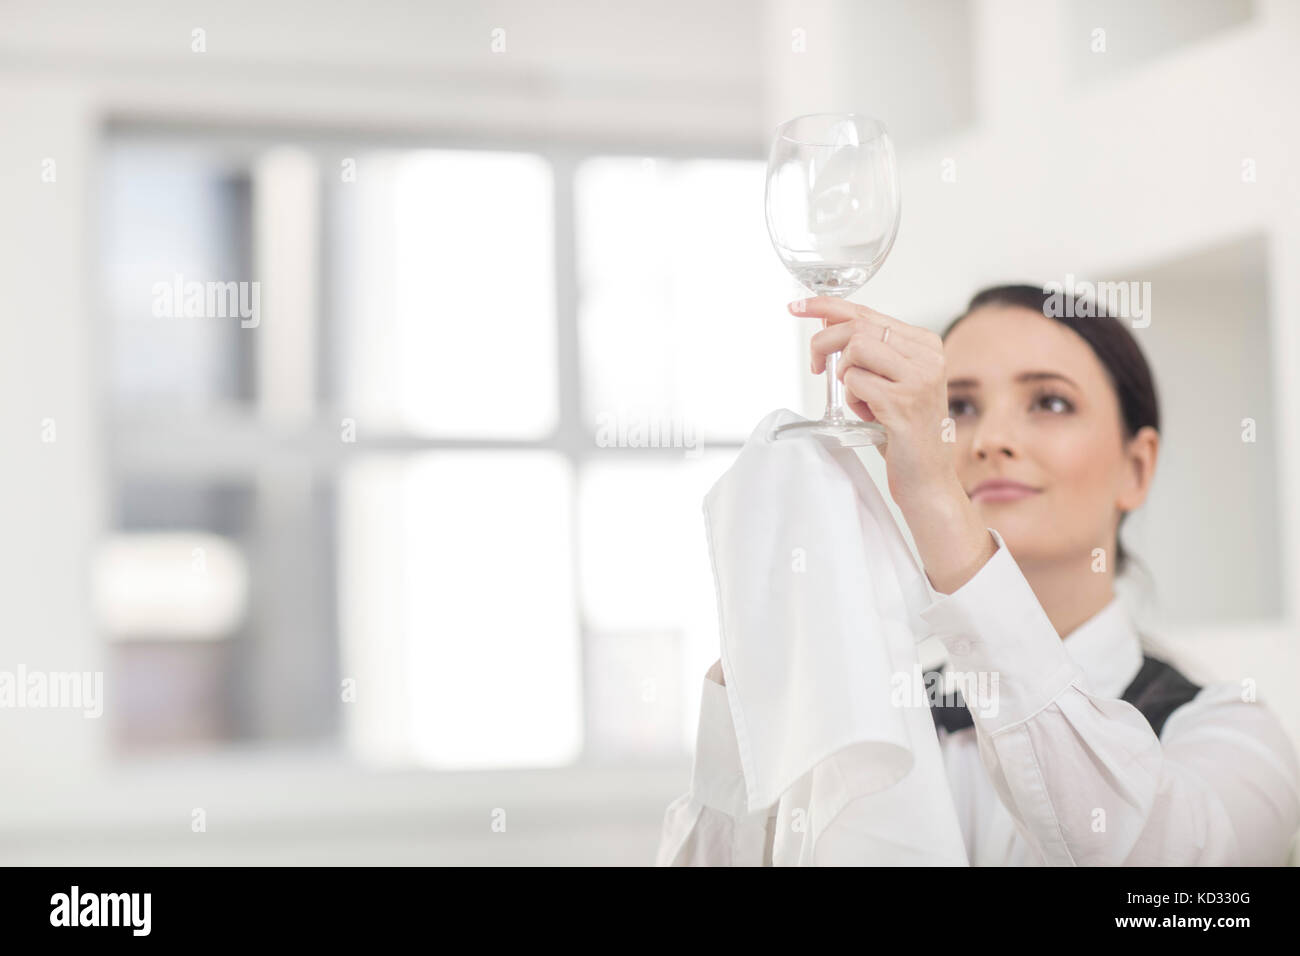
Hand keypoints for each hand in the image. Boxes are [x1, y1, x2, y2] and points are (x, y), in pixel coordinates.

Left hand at [791, 296, 952, 505]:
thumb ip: (867, 352)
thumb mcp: (890, 381)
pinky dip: (852, 399)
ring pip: (854, 349)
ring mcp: (918, 377)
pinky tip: (869, 415)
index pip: (867, 311)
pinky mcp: (903, 402)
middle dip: (823, 344)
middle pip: (856, 327)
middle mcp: (927, 355)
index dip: (826, 306)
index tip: (798, 306)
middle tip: (816, 367)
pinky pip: (855, 383)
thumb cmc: (904, 432)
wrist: (928, 478)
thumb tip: (827, 321)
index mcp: (925, 344)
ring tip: (859, 399)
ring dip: (843, 376)